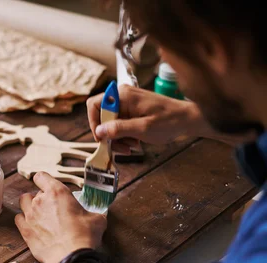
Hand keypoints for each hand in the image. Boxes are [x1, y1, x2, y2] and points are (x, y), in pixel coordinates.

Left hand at [15, 172, 106, 262]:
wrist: (70, 256)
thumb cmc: (84, 235)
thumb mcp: (96, 219)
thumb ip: (93, 213)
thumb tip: (97, 216)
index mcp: (57, 192)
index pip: (41, 177)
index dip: (44, 180)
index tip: (47, 185)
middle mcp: (40, 201)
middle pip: (34, 192)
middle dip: (41, 198)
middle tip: (51, 207)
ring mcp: (30, 215)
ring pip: (23, 202)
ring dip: (29, 205)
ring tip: (38, 213)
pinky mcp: (25, 230)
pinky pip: (18, 219)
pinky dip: (23, 220)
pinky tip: (31, 225)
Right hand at [86, 85, 202, 151]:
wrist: (187, 119)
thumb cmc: (169, 121)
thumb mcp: (142, 128)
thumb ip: (119, 129)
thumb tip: (98, 131)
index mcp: (123, 96)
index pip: (94, 105)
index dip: (94, 123)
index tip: (102, 138)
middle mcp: (122, 96)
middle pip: (101, 116)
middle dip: (108, 134)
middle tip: (121, 147)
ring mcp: (127, 103)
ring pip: (109, 123)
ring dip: (117, 138)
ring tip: (131, 145)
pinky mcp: (131, 110)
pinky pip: (119, 124)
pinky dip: (123, 135)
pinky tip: (134, 141)